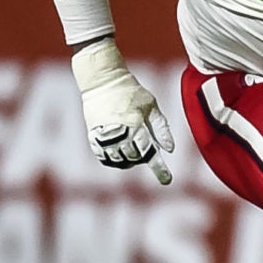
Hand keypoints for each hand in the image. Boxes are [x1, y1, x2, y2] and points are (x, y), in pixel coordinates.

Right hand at [71, 40, 172, 184]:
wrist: (103, 81)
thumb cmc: (132, 92)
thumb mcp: (152, 106)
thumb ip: (161, 128)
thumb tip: (170, 149)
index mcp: (136, 124)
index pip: (149, 152)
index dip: (159, 168)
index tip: (167, 180)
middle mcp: (119, 132)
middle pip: (135, 158)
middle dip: (144, 158)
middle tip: (145, 147)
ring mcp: (103, 134)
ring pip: (119, 160)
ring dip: (129, 160)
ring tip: (133, 148)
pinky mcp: (92, 135)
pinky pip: (103, 157)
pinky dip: (113, 160)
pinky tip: (119, 154)